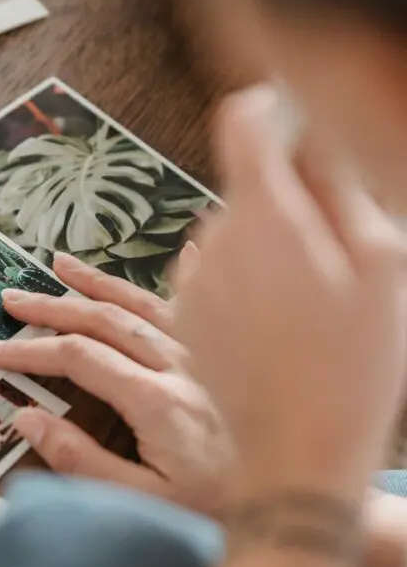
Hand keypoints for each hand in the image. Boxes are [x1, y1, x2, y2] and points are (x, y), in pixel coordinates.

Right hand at [0, 251, 237, 517]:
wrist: (297, 506)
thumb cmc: (217, 511)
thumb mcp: (142, 501)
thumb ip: (81, 461)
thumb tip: (26, 418)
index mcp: (155, 401)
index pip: (78, 359)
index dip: (30, 352)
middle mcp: (181, 367)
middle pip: (106, 321)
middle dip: (53, 307)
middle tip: (13, 298)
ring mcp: (208, 358)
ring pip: (146, 305)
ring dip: (100, 283)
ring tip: (62, 265)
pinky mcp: (232, 360)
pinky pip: (205, 309)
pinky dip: (192, 276)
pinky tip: (188, 251)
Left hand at [175, 86, 406, 501]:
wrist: (298, 457)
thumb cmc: (354, 369)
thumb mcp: (381, 269)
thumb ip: (343, 191)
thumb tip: (316, 141)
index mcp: (266, 220)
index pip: (243, 122)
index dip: (270, 109)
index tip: (293, 118)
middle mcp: (215, 243)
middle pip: (242, 184)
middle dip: (283, 191)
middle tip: (329, 236)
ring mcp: (193, 284)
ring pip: (226, 233)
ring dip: (262, 241)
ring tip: (303, 298)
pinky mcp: (184, 320)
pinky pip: (210, 275)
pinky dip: (237, 279)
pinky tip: (271, 322)